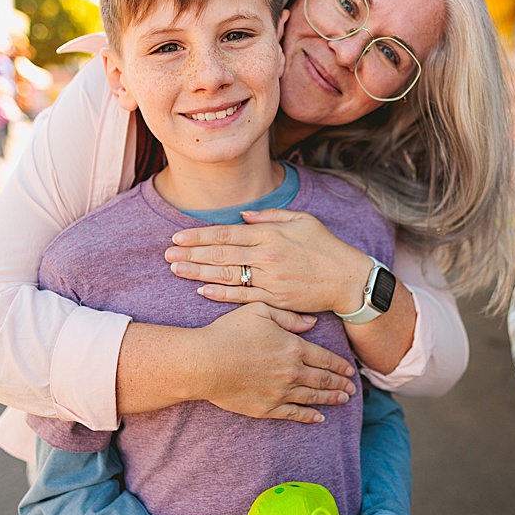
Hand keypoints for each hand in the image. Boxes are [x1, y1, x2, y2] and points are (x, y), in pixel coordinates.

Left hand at [166, 210, 373, 316]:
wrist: (348, 279)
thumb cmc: (326, 247)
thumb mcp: (303, 220)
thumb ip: (271, 216)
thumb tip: (243, 216)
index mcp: (271, 234)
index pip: (227, 233)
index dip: (199, 236)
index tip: (177, 237)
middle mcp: (268, 256)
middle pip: (220, 254)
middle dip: (190, 254)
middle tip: (166, 255)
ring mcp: (270, 279)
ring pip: (227, 275)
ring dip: (198, 273)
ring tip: (175, 270)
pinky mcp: (275, 299)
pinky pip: (242, 296)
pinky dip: (221, 294)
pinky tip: (202, 290)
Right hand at [196, 302, 355, 422]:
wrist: (205, 363)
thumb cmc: (229, 332)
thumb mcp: (260, 311)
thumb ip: (289, 317)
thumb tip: (313, 323)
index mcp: (294, 347)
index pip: (326, 358)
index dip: (341, 365)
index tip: (350, 370)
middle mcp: (293, 372)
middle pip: (324, 379)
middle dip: (341, 384)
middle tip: (352, 388)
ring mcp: (281, 392)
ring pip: (313, 397)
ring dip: (331, 398)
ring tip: (343, 400)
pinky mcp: (267, 408)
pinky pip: (294, 414)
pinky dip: (309, 416)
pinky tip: (319, 417)